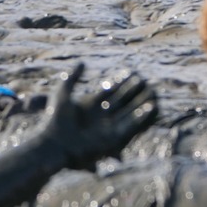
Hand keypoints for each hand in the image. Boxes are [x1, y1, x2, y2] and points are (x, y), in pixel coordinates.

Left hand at [38, 64, 157, 169]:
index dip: (121, 82)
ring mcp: (107, 127)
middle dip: (134, 91)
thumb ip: (72, 78)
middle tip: (145, 80)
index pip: (110, 91)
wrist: (53, 144)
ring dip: (141, 103)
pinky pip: (130, 126)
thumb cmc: (55, 120)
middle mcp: (101, 116)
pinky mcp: (112, 139)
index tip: (132, 72)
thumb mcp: (62, 94)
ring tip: (153, 93)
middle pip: (122, 100)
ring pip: (129, 112)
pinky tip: (151, 107)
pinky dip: (141, 118)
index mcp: (91, 105)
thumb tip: (82, 62)